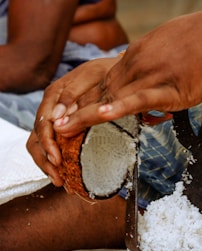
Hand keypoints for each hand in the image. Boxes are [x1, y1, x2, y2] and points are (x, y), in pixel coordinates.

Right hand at [26, 57, 117, 184]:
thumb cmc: (105, 72)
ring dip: (46, 163)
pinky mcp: (62, 124)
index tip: (57, 160)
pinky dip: (52, 159)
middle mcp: (50, 106)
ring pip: (38, 143)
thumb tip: (56, 119)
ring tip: (60, 181)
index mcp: (54, 93)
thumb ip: (73, 95)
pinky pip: (49, 143)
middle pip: (37, 136)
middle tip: (59, 178)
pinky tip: (63, 173)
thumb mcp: (91, 77)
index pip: (43, 122)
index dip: (48, 143)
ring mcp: (54, 116)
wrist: (116, 69)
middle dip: (45, 159)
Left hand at [45, 7, 201, 135]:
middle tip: (50, 128)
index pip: (101, 80)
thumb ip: (153, 71)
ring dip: (83, 116)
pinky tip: (100, 115)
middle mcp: (136, 64)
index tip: (63, 113)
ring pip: (111, 97)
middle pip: (98, 91)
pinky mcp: (170, 88)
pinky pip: (140, 100)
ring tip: (60, 132)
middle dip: (73, 111)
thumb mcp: (168, 50)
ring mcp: (151, 75)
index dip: (80, 99)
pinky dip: (118, 108)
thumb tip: (151, 99)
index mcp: (135, 55)